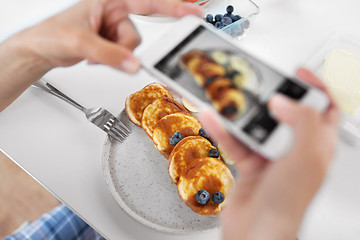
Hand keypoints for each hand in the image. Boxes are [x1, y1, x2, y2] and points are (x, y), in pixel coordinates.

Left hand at [0, 0, 201, 110]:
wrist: (41, 50)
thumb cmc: (52, 34)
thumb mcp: (81, 41)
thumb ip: (111, 53)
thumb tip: (134, 64)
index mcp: (109, 1)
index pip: (147, 2)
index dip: (173, 8)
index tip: (193, 13)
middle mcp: (113, 13)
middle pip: (136, 35)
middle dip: (122, 48)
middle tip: (105, 53)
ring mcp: (113, 29)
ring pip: (131, 48)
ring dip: (116, 56)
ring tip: (95, 54)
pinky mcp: (111, 42)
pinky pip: (124, 55)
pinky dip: (112, 60)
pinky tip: (96, 57)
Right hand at [198, 68, 338, 239]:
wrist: (258, 231)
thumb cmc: (288, 203)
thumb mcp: (306, 155)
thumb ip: (301, 120)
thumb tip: (282, 101)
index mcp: (318, 145)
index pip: (324, 108)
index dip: (315, 87)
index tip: (298, 72)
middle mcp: (296, 149)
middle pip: (285, 113)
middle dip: (270, 98)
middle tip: (257, 85)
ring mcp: (271, 156)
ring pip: (256, 126)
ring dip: (239, 114)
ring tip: (228, 100)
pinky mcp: (250, 163)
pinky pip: (235, 141)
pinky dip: (223, 130)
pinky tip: (213, 118)